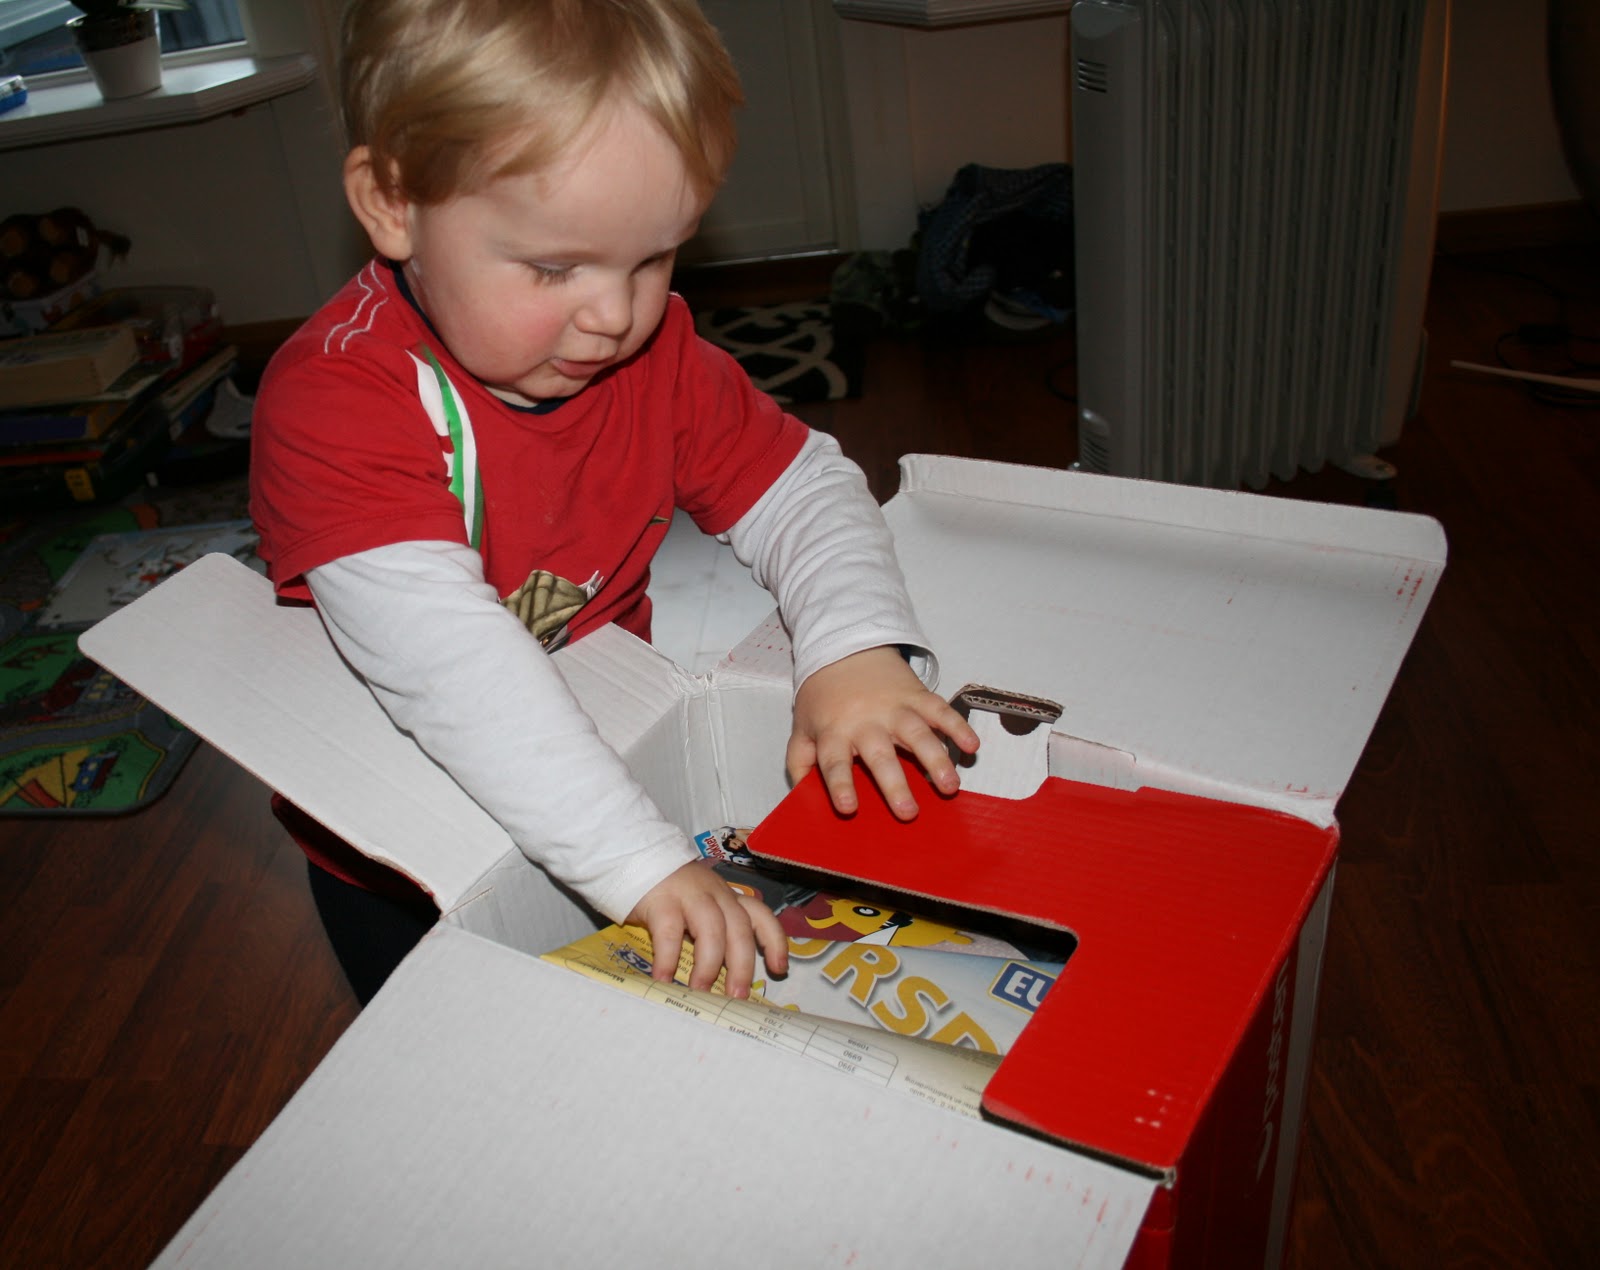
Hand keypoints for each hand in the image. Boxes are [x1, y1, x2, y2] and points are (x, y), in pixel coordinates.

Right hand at [625, 859, 788, 997]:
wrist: (633, 858)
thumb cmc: (668, 893)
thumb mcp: (699, 907)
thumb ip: (711, 933)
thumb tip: (721, 982)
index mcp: (728, 897)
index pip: (760, 915)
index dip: (774, 941)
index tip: (779, 969)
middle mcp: (715, 894)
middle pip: (739, 928)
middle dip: (742, 965)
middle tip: (737, 996)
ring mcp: (689, 894)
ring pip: (711, 928)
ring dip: (709, 963)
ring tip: (700, 990)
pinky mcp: (661, 900)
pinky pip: (669, 932)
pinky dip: (669, 958)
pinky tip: (663, 979)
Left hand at [787, 646, 979, 820]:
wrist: (845, 646)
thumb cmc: (823, 697)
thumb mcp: (802, 727)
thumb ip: (800, 762)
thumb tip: (802, 798)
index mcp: (835, 733)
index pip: (834, 762)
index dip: (840, 785)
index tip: (849, 809)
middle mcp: (866, 722)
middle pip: (880, 756)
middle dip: (894, 785)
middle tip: (909, 813)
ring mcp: (895, 707)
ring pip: (917, 734)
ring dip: (935, 760)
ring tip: (950, 786)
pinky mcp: (917, 696)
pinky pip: (940, 711)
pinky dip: (958, 726)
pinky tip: (972, 745)